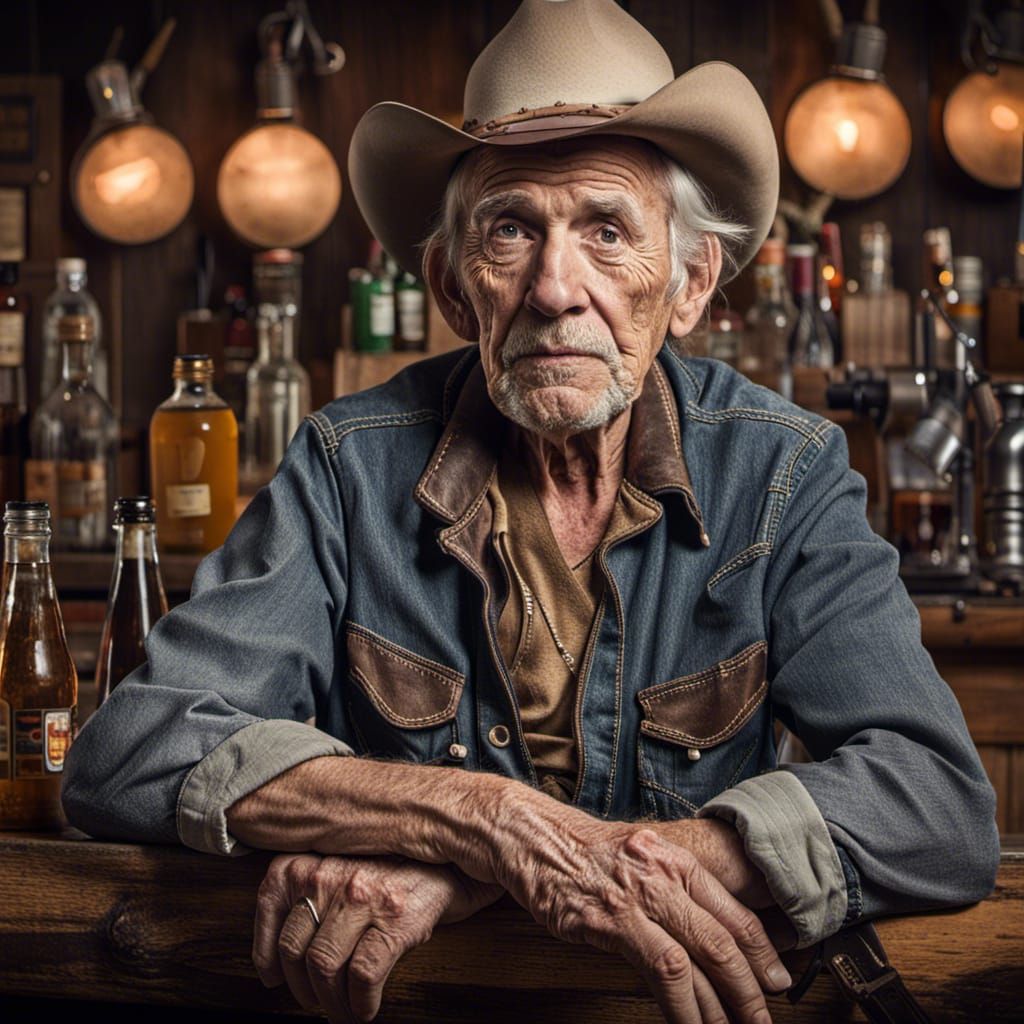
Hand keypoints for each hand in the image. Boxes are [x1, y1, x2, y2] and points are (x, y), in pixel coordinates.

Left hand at [253, 852, 503, 1021]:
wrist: (457, 856)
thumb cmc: (399, 865)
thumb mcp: (347, 863)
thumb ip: (314, 889)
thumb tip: (281, 954)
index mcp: (314, 857)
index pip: (270, 906)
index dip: (267, 953)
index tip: (274, 977)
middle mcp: (331, 873)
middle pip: (294, 948)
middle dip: (304, 988)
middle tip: (319, 1001)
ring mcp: (362, 896)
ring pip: (322, 967)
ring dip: (331, 1002)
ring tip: (343, 1009)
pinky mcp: (394, 920)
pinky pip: (361, 977)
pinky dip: (359, 1003)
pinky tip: (366, 1008)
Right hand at [484, 799, 790, 1023]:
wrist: (532, 836)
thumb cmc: (583, 853)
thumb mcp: (638, 857)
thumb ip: (672, 888)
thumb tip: (708, 930)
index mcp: (675, 858)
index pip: (735, 911)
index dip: (763, 952)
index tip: (778, 980)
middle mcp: (662, 873)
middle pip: (723, 939)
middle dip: (751, 990)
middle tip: (763, 1020)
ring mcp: (635, 896)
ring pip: (696, 958)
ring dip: (720, 1007)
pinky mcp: (608, 920)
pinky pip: (660, 970)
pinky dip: (681, 1006)